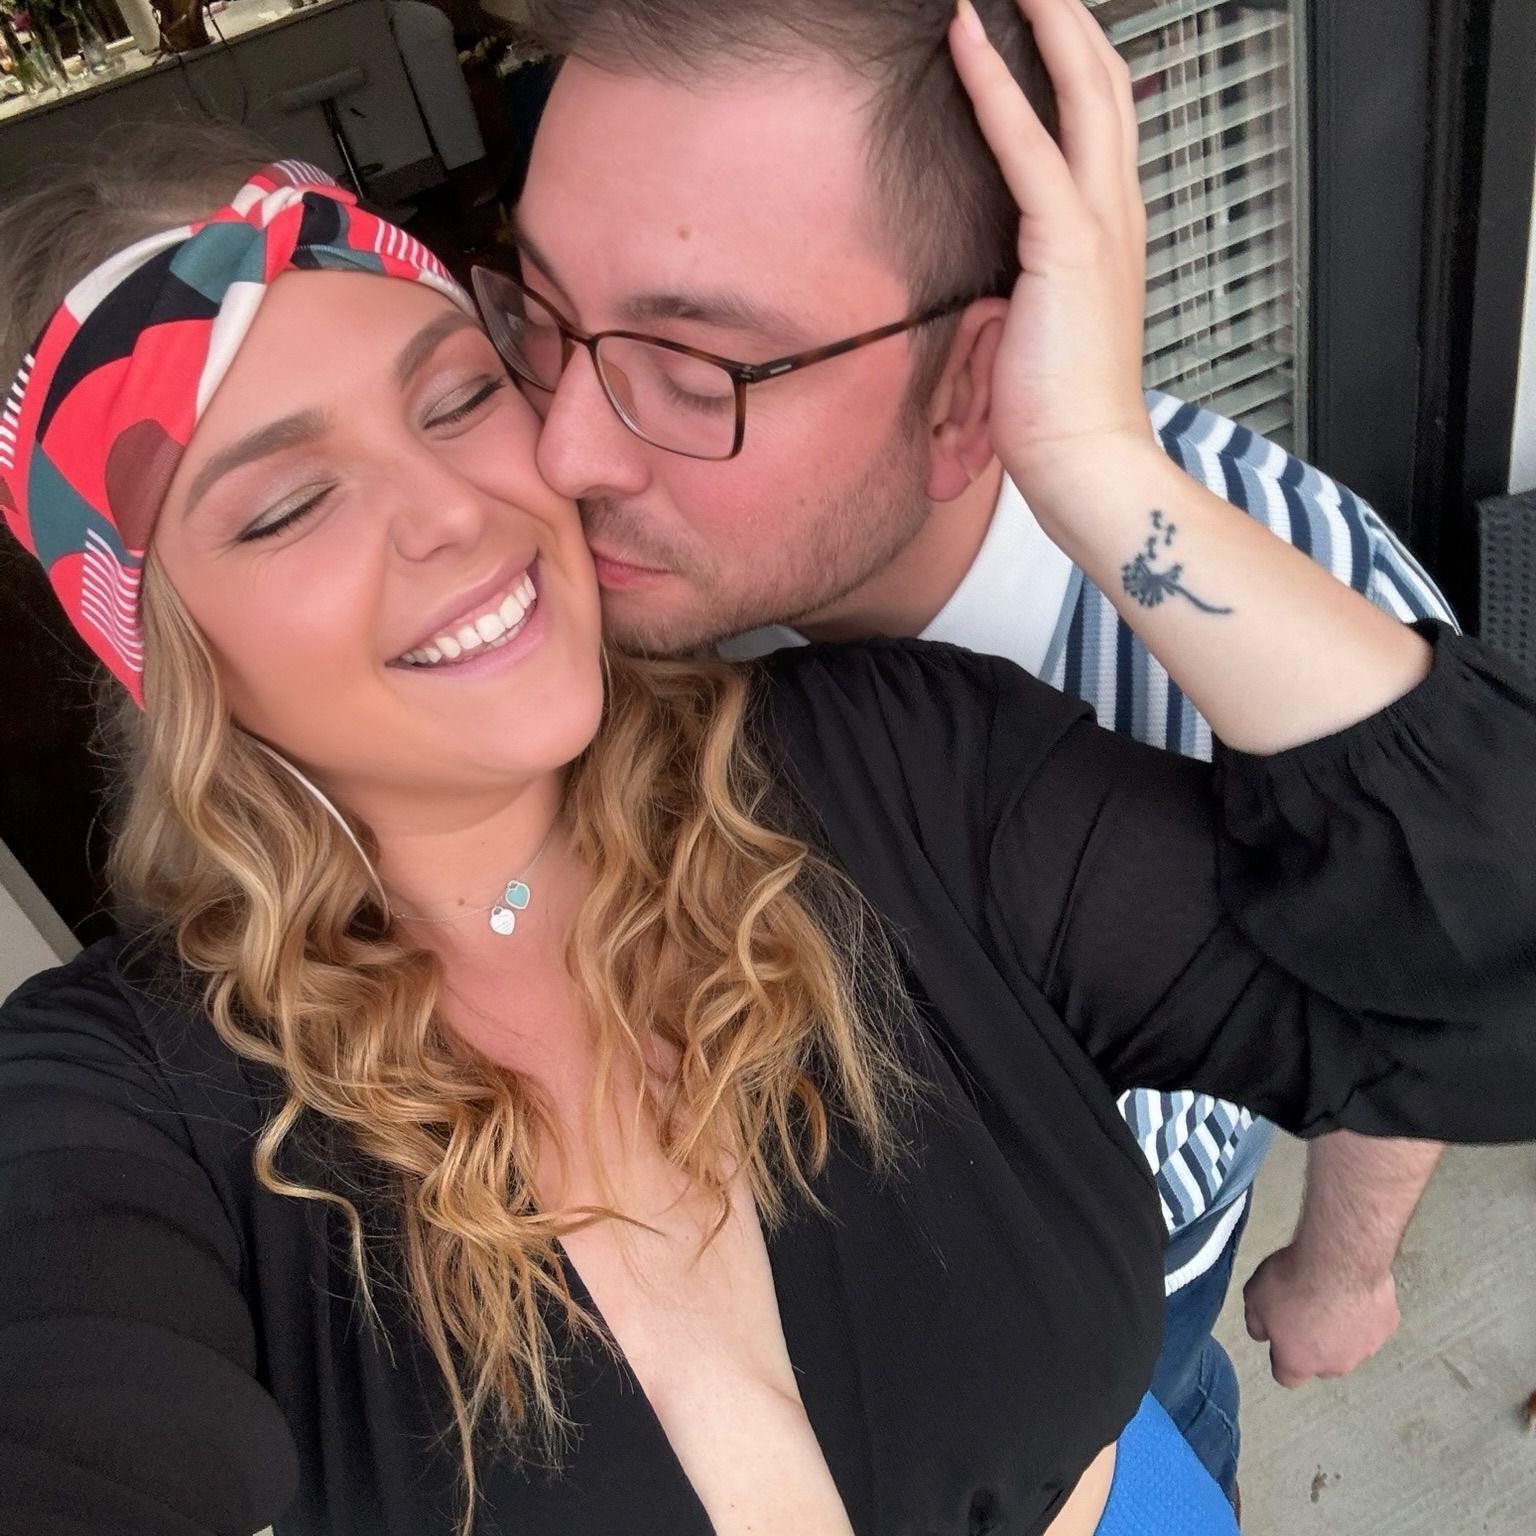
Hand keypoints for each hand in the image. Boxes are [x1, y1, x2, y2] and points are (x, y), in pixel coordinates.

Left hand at [947, 0, 1149, 486]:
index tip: (1039, 14)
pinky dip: (994, 84)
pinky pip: (1026, 145)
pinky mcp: (1067, 246)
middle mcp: (1117, 213)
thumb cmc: (1056, 408)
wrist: (1086, 459)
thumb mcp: (1039, 326)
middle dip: (1067, 15)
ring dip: (1041, 20)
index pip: (1100, 118)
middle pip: (1103, 81)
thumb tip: (994, 275)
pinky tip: (964, 36)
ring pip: (1080, 90)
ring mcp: (1100, 225)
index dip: (1073, 57)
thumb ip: (1027, 280)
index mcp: (1111, 231)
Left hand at [1243, 1243, 1400, 1388]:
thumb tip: (1261, 1334)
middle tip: (1306, 1310)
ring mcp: (1365, 1348)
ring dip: (1341, 1329)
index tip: (1281, 1336)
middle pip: (1321, 1363)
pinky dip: (1364, 1312)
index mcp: (1299, 1363)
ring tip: (1331, 1295)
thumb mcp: (1254, 1297)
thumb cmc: (1292, 1280)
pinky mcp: (1387, 1327)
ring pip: (1350, 1346)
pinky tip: (1354, 1287)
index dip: (1282, 1357)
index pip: (1287, 1377)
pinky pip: (1372, 1323)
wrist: (1338, 1259)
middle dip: (1313, 1344)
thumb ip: (1256, 1323)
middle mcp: (1335, 1365)